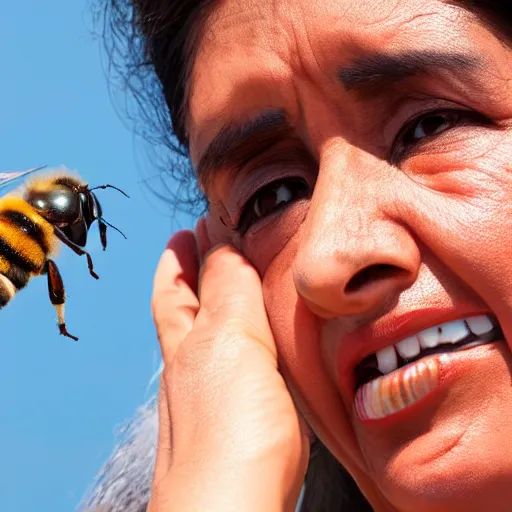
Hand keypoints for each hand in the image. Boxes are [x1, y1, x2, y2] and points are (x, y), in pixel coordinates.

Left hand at [147, 226, 309, 511]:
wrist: (235, 509)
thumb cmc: (228, 430)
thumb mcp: (227, 342)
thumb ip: (228, 291)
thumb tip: (221, 242)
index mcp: (187, 343)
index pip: (175, 287)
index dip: (179, 256)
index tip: (189, 226)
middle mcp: (197, 367)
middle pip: (188, 309)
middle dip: (195, 273)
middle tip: (206, 240)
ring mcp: (222, 394)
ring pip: (218, 334)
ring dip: (225, 302)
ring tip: (241, 280)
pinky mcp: (251, 417)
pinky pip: (247, 362)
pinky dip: (252, 340)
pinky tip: (268, 342)